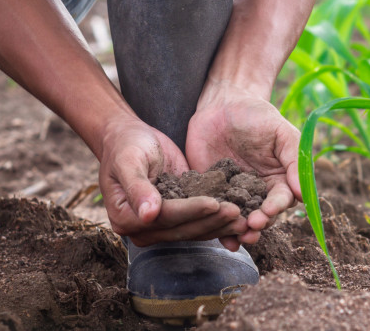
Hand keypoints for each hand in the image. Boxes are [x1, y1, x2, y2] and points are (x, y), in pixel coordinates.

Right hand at [98, 115, 245, 245]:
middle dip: (211, 220)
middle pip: (183, 228)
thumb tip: (148, 215)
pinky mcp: (178, 218)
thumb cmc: (126, 146)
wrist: (130, 139)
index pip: (165, 218)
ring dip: (220, 225)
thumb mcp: (129, 161)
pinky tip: (239, 216)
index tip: (214, 203)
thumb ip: (137, 187)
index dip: (190, 211)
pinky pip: (199, 223)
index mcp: (126, 218)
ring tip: (243, 217)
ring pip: (194, 230)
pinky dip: (219, 220)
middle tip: (237, 212)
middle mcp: (144, 228)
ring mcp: (161, 226)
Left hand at [186, 84, 301, 249]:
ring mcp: (234, 194)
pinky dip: (217, 228)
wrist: (222, 104)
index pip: (281, 200)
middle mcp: (258, 192)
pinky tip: (220, 239)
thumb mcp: (281, 132)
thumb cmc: (257, 115)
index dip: (276, 208)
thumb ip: (295, 159)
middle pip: (262, 216)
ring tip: (237, 237)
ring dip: (240, 231)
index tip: (269, 211)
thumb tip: (301, 192)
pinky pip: (215, 213)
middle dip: (258, 224)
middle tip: (251, 227)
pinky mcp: (211, 193)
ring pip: (240, 219)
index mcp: (279, 179)